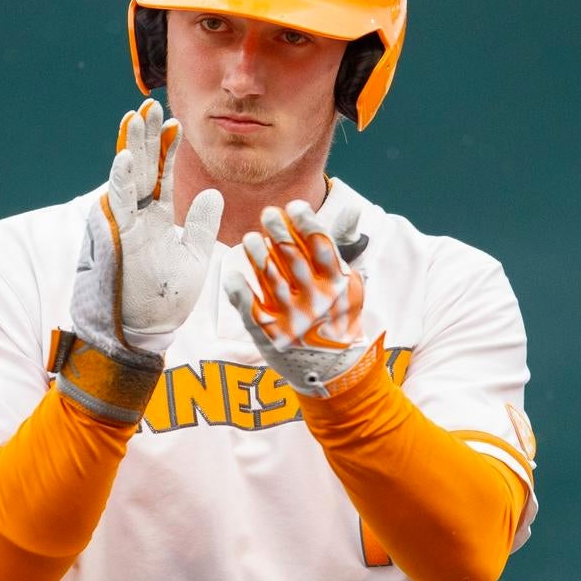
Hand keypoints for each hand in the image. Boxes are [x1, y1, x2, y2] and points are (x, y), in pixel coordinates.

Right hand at [72, 99, 222, 355]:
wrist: (140, 334)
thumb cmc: (163, 301)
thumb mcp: (193, 258)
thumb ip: (202, 226)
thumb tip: (214, 193)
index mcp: (155, 220)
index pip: (162, 176)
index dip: (168, 150)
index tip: (176, 123)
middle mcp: (137, 217)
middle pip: (142, 167)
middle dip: (147, 136)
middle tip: (150, 105)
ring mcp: (122, 225)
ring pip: (127, 178)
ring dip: (131, 148)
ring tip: (136, 118)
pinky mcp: (112, 238)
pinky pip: (117, 205)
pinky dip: (122, 180)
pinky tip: (127, 158)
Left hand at [222, 200, 373, 397]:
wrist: (334, 374)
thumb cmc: (337, 321)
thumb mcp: (348, 287)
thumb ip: (340, 251)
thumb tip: (348, 210)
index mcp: (337, 286)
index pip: (321, 247)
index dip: (306, 223)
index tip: (294, 205)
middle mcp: (316, 301)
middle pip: (292, 257)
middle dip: (279, 231)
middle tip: (268, 213)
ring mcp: (292, 318)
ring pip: (270, 279)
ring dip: (257, 255)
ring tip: (249, 238)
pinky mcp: (270, 334)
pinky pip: (250, 307)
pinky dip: (239, 290)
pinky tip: (232, 274)